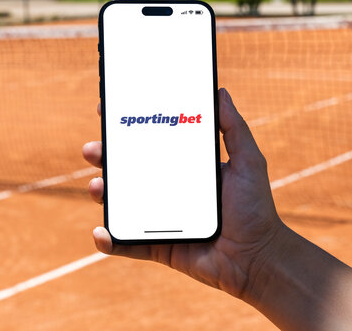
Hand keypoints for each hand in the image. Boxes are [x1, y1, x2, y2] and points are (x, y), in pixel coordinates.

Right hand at [82, 88, 284, 298]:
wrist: (258, 258)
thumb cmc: (255, 208)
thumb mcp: (248, 162)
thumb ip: (234, 128)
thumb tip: (221, 92)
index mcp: (186, 168)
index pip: (153, 143)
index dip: (130, 129)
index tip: (110, 111)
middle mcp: (169, 190)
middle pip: (129, 170)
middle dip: (106, 157)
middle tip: (93, 149)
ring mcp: (161, 219)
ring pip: (123, 203)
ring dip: (103, 193)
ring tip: (98, 186)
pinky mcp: (159, 246)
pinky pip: (128, 244)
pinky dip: (110, 240)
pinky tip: (101, 232)